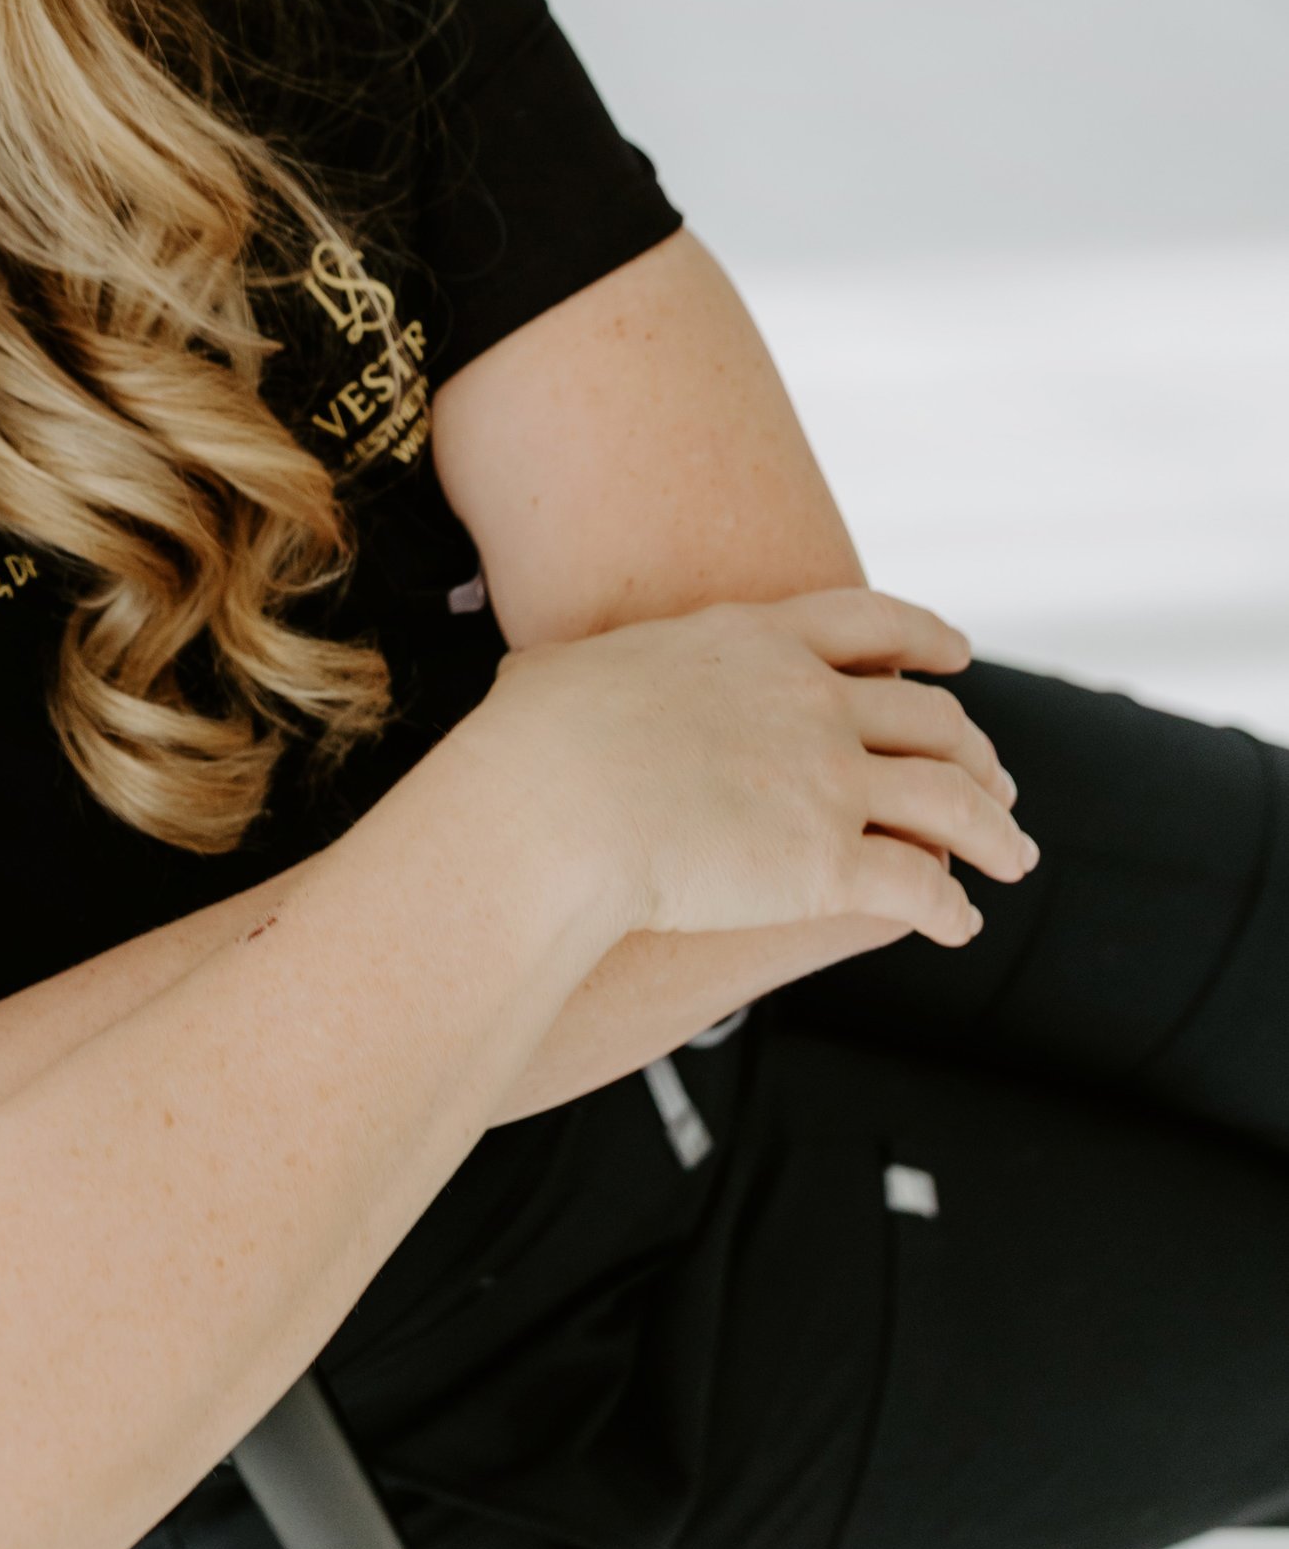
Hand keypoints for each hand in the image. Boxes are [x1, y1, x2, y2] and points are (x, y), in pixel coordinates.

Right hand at [456, 588, 1032, 950]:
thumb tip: (535, 679)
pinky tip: (958, 925)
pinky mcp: (830, 864)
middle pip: (932, 717)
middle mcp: (812, 700)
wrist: (549, 808)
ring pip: (952, 802)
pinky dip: (950, 906)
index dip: (926, 638)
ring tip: (1017, 858)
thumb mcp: (562, 671)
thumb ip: (579, 669)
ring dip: (995, 832)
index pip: (871, 623)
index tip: (958, 656)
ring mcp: (830, 780)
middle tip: (998, 780)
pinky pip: (919, 886)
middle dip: (976, 751)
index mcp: (756, 640)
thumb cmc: (531, 744)